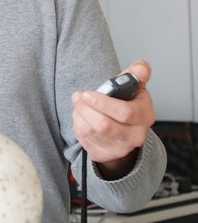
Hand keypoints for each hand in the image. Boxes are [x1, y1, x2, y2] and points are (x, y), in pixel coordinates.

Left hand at [71, 60, 155, 178]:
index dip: (102, 103)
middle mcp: (135, 136)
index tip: (87, 94)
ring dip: (79, 115)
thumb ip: (136, 74)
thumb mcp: (134, 87)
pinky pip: (84, 140)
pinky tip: (81, 118)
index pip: (124, 112)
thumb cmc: (127, 105)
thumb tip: (141, 67)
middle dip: (85, 108)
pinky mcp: (104, 155)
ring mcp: (120, 148)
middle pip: (103, 125)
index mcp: (145, 116)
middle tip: (79, 97)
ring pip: (90, 132)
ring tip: (79, 105)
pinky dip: (77, 126)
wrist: (124, 130)